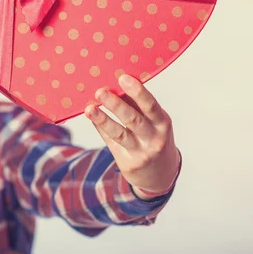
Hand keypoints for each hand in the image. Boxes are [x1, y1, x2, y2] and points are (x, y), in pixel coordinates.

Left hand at [85, 74, 180, 199]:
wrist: (160, 175)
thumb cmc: (154, 138)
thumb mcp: (154, 122)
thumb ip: (138, 106)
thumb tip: (115, 83)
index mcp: (162, 123)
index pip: (150, 105)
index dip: (137, 92)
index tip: (123, 78)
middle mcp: (154, 138)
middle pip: (133, 119)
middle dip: (116, 104)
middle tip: (100, 91)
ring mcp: (141, 152)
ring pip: (119, 134)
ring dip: (103, 119)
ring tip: (90, 108)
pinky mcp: (128, 162)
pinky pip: (111, 142)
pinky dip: (101, 128)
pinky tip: (92, 117)